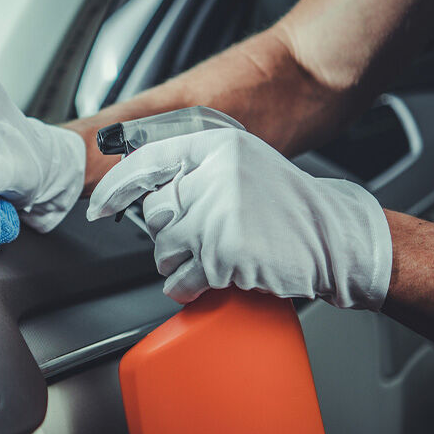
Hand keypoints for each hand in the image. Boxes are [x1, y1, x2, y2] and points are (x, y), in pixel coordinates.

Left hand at [87, 128, 392, 309]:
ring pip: (163, 250)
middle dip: (169, 234)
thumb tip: (138, 193)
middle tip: (202, 237)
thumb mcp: (240, 167)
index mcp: (218, 146)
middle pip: (154, 214)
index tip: (98, 206)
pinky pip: (180, 279)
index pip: (148, 160)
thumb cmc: (285, 207)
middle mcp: (216, 174)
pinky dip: (188, 287)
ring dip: (179, 263)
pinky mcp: (226, 252)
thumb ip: (194, 171)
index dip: (117, 187)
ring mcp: (221, 213)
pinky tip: (214, 277)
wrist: (334, 237)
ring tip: (214, 256)